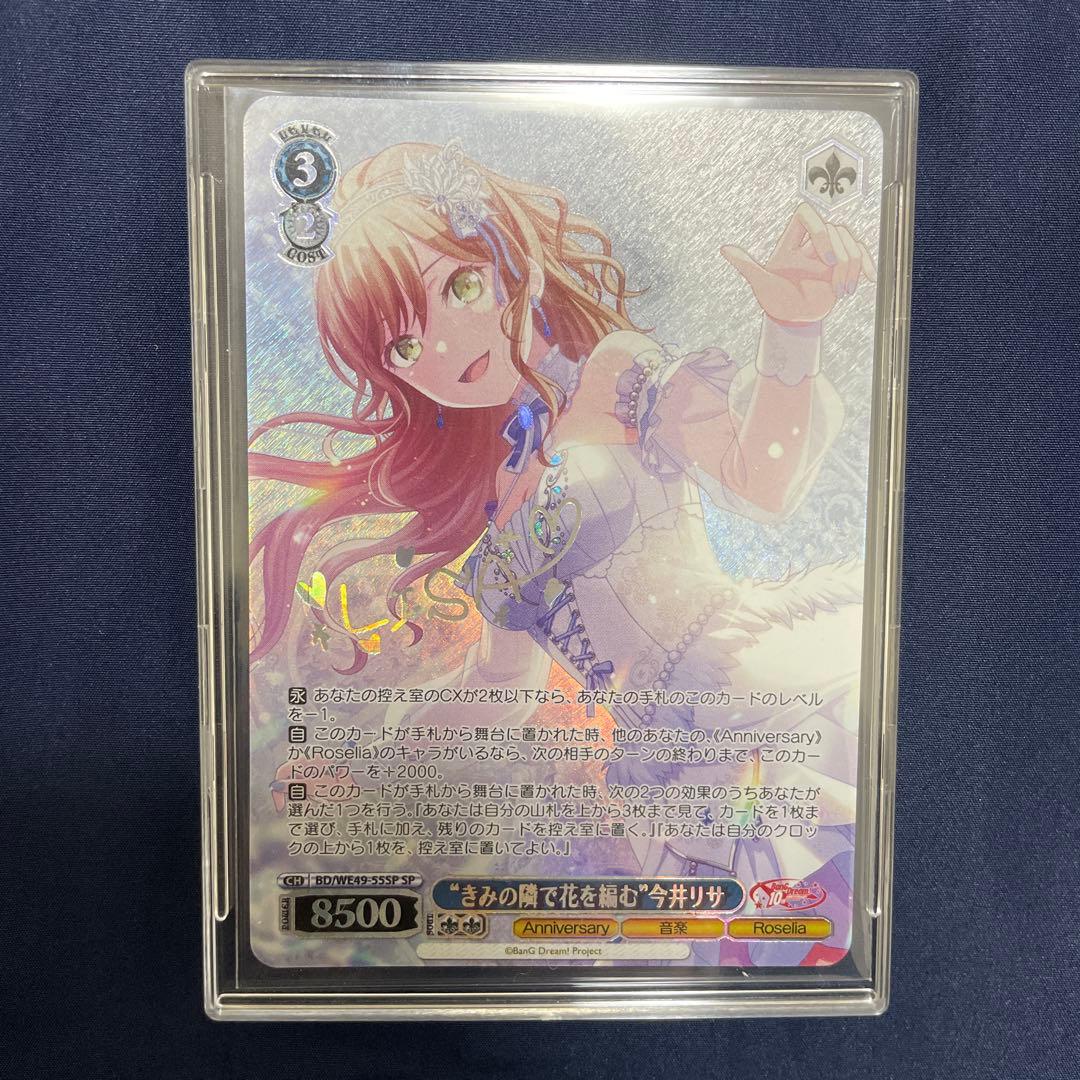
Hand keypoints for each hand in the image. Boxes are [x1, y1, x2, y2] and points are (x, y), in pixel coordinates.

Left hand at [721, 203, 875, 323]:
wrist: (793, 318)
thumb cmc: (775, 300)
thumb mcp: (761, 283)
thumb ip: (746, 265)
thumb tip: (724, 249)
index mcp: (790, 241)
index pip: (806, 215)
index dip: (820, 232)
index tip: (827, 259)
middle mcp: (810, 242)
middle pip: (834, 229)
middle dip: (842, 257)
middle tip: (837, 287)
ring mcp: (828, 251)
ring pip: (849, 240)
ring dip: (853, 265)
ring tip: (844, 292)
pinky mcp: (841, 262)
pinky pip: (858, 254)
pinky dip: (866, 265)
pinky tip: (869, 279)